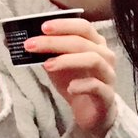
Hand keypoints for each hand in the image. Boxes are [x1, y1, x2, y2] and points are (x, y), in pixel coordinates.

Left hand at [25, 17, 116, 137]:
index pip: (83, 27)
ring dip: (67, 60)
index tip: (42, 27)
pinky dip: (82, 85)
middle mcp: (105, 56)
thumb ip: (48, 53)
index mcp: (95, 44)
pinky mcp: (107, 96)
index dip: (64, 25)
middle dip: (54, 42)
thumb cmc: (76, 83)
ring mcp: (108, 75)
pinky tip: (70, 88)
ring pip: (93, 59)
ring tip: (46, 65)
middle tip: (31, 45)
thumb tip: (28, 41)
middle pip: (82, 42)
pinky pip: (97, 86)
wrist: (91, 112)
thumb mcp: (59, 65)